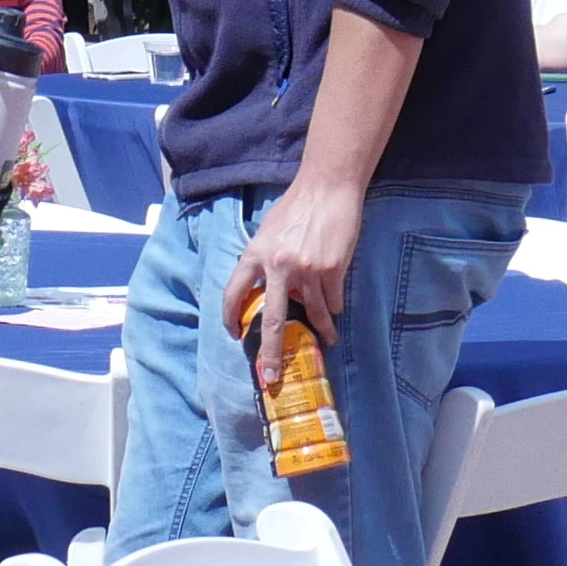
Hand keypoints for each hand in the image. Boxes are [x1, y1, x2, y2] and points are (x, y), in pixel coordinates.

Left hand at [233, 178, 364, 380]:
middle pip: (272, 320)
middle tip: (271, 376)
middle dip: (271, 353)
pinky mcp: (332, 271)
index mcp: (255, 255)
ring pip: (313, 314)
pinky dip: (334, 310)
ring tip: (326, 342)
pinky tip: (336, 314)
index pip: (234, 293)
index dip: (230, 317)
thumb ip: (262, 260)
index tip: (234, 335)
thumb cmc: (295, 207)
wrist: (327, 189)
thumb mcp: (267, 232)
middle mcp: (278, 267)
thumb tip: (262, 287)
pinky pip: (332, 301)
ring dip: (321, 331)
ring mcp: (307, 271)